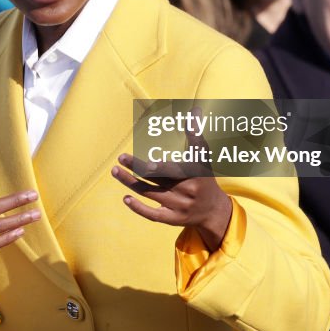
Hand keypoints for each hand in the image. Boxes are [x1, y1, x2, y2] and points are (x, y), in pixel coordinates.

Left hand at [111, 110, 231, 250]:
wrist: (214, 211)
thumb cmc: (205, 177)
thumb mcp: (203, 156)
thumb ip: (196, 134)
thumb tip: (194, 110)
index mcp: (193, 174)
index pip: (174, 168)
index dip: (159, 166)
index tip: (148, 161)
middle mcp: (186, 190)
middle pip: (157, 178)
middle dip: (138, 168)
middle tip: (121, 157)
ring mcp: (178, 206)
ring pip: (150, 193)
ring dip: (130, 182)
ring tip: (115, 171)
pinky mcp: (172, 219)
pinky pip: (152, 215)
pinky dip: (138, 208)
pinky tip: (125, 198)